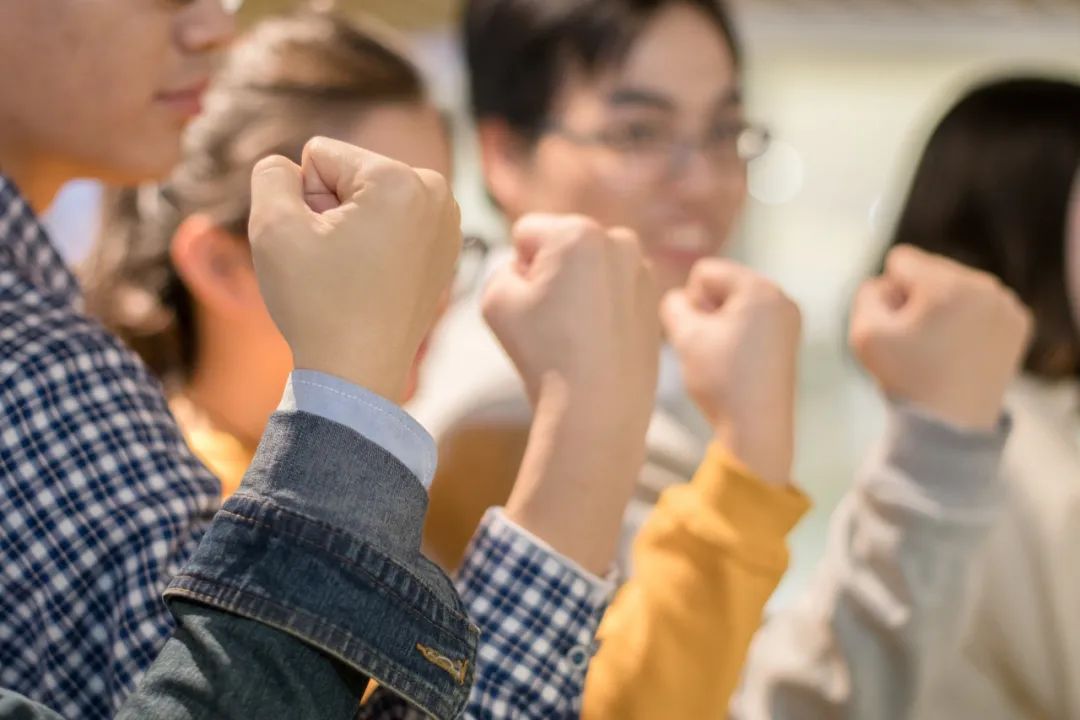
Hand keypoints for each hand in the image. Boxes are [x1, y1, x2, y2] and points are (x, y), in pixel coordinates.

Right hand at [248, 137, 460, 400]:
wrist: (357, 375)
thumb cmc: (317, 304)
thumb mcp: (272, 225)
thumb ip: (271, 173)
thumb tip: (288, 166)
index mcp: (401, 178)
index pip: (320, 155)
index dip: (303, 199)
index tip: (319, 245)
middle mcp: (436, 192)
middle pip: (350, 174)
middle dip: (330, 210)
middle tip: (336, 263)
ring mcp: (447, 222)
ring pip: (369, 200)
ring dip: (350, 228)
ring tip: (353, 272)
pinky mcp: (446, 249)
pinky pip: (391, 225)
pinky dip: (375, 245)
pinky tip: (373, 280)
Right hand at [482, 214, 660, 413]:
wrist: (597, 408)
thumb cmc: (544, 352)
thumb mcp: (494, 299)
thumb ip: (502, 268)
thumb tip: (529, 270)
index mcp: (578, 233)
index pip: (526, 233)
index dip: (517, 268)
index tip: (530, 305)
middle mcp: (619, 241)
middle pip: (562, 246)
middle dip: (551, 273)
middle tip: (551, 320)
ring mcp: (642, 271)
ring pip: (589, 268)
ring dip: (577, 288)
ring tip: (574, 333)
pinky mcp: (653, 301)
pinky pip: (612, 292)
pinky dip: (601, 308)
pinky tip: (595, 342)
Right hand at [662, 260, 801, 485]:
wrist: (756, 429)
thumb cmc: (722, 378)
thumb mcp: (685, 336)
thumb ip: (672, 305)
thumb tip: (679, 301)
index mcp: (761, 289)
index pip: (706, 272)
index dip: (691, 301)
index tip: (701, 334)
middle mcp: (781, 298)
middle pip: (723, 286)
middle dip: (707, 312)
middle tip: (710, 347)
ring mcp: (788, 321)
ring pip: (734, 307)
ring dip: (718, 326)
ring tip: (720, 358)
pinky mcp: (787, 342)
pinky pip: (750, 324)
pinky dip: (734, 338)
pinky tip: (733, 365)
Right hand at [850, 245, 1032, 429]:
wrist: (952, 423)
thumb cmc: (906, 378)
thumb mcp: (863, 335)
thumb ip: (867, 293)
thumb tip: (889, 283)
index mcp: (945, 285)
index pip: (902, 259)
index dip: (890, 292)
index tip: (899, 325)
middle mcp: (983, 285)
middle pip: (932, 269)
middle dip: (919, 297)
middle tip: (920, 339)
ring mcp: (1007, 303)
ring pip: (958, 285)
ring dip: (944, 306)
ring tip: (941, 346)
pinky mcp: (1019, 321)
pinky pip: (982, 303)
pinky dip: (969, 320)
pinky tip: (962, 348)